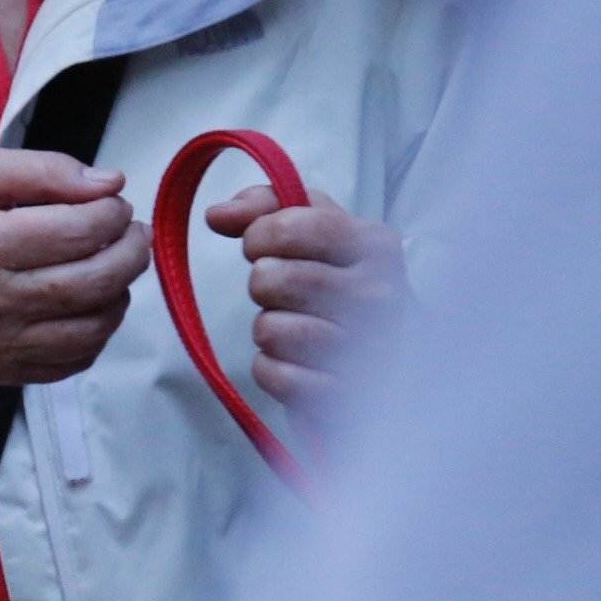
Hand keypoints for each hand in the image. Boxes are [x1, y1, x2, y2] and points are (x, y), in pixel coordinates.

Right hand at [0, 148, 148, 387]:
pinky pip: (76, 360)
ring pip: (94, 326)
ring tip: (114, 269)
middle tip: (133, 235)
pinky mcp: (7, 370)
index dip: (113, 213)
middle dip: (132, 253)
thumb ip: (45, 169)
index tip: (113, 205)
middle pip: (94, 281)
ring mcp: (0, 343)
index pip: (78, 230)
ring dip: (121, 293)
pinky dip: (98, 332)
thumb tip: (108, 184)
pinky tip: (91, 306)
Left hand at [207, 185, 404, 410]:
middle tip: (284, 295)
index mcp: (376, 246)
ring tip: (299, 329)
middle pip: (270, 279)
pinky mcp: (345, 393)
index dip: (259, 235)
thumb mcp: (316, 232)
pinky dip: (273, 369)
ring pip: (269, 329)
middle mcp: (380, 294)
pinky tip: (299, 363)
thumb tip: (218, 215)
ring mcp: (368, 348)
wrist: (381, 362)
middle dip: (263, 287)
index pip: (291, 226)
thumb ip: (267, 206)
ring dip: (270, 330)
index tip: (262, 246)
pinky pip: (274, 374)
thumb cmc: (338, 287)